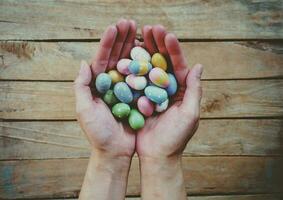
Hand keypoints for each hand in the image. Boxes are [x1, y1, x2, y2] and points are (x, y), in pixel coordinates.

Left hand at [74, 19, 136, 158]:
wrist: (115, 151)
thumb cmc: (98, 133)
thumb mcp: (84, 110)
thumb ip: (81, 87)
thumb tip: (83, 63)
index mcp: (98, 84)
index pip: (102, 58)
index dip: (108, 42)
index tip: (115, 27)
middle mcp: (113, 83)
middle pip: (118, 57)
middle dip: (123, 39)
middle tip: (130, 22)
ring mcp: (127, 89)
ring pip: (132, 64)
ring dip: (136, 47)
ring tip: (142, 31)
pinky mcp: (139, 96)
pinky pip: (144, 78)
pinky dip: (148, 65)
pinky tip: (152, 52)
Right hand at [136, 25, 202, 199]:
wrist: (156, 156)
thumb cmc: (175, 138)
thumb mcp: (190, 115)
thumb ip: (194, 91)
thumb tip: (199, 65)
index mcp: (181, 90)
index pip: (178, 65)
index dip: (173, 49)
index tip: (167, 34)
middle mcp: (167, 89)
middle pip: (162, 62)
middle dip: (157, 45)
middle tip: (150, 28)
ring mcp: (152, 93)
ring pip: (148, 68)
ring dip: (144, 52)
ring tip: (138, 35)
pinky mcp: (139, 98)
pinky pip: (136, 81)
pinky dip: (132, 68)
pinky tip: (126, 54)